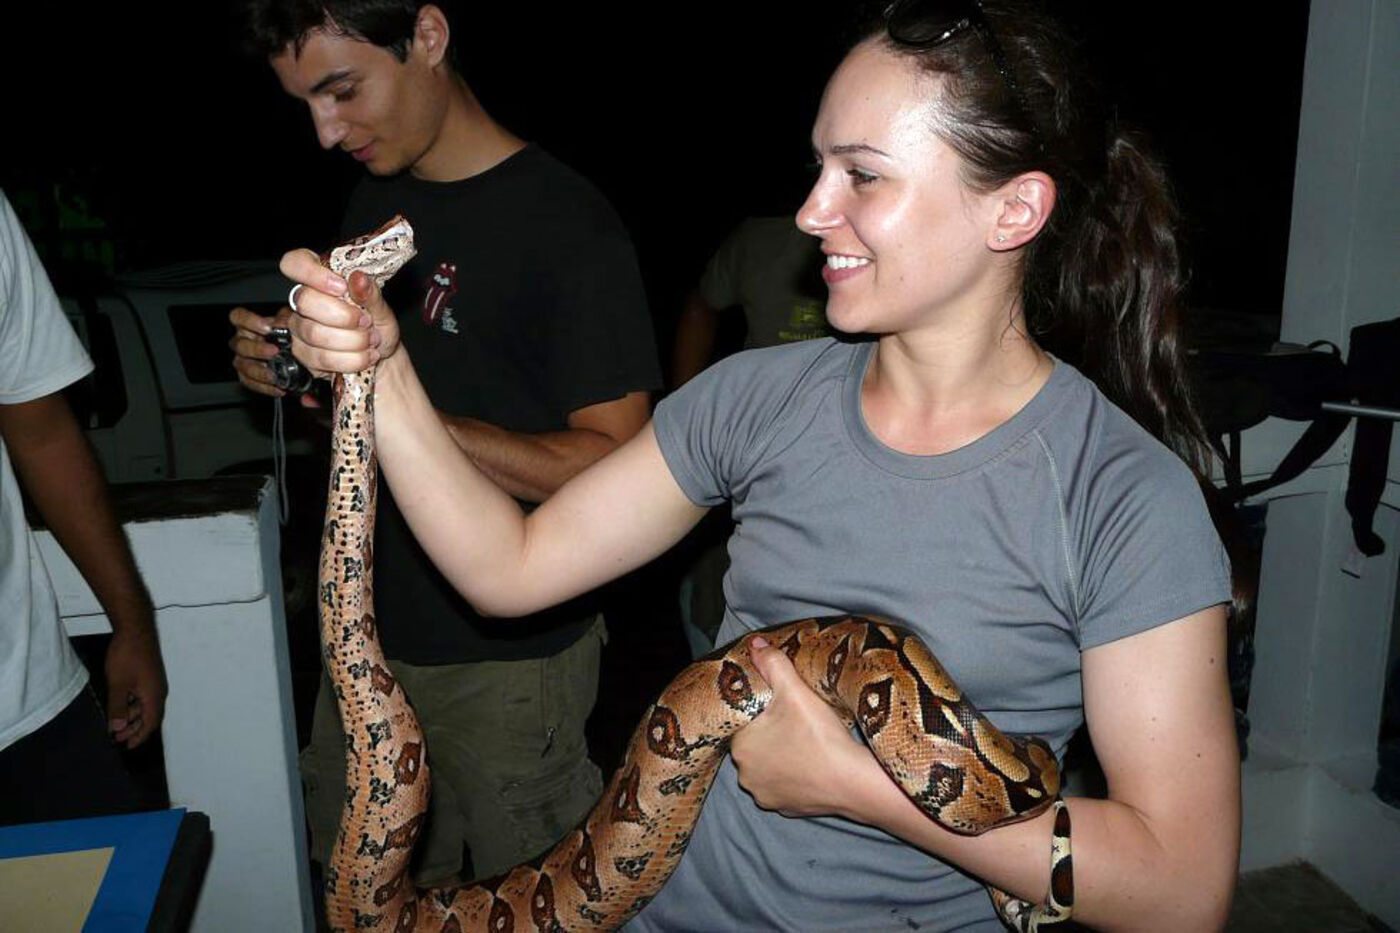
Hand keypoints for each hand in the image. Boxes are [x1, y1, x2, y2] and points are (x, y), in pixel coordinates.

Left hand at [104, 624, 166, 748]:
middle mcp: (158, 692)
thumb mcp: (118, 685)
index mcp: (154, 696)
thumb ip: (117, 709)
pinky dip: (132, 705)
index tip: (127, 746)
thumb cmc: (127, 657)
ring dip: (131, 717)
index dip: (139, 736)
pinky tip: (120, 704)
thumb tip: (117, 729)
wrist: (135, 630)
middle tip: (118, 738)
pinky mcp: (148, 676)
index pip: (151, 723)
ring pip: (145, 706)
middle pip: (150, 717)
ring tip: (115, 723)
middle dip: (134, 729)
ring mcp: (154, 683)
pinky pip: (143, 697)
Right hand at [230, 305, 312, 401]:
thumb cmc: (288, 336)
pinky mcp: (247, 377)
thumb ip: (287, 318)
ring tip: (275, 375)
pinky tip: (279, 388)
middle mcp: (242, 341)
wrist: (295, 357)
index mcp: (248, 325)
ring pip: (242, 366)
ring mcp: (242, 360)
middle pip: (239, 344)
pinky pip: (250, 383)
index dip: (248, 321)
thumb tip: (289, 320)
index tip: (267, 328)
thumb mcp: (290, 323)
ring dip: (259, 371)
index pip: (237, 317)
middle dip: (257, 349)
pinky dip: (265, 387)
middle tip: (274, 351)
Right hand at [279, 248, 401, 375]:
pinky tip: (365, 356)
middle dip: (344, 316)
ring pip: (315, 333)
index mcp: (321, 280)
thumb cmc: (377, 326)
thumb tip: (358, 278)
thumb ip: (370, 293)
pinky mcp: (303, 354)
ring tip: (370, 341)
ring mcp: (300, 328)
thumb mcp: (382, 308)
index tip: (341, 287)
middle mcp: (305, 302)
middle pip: (305, 301)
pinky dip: (351, 359)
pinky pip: (322, 358)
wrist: (380, 357)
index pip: (294, 263)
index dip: (312, 273)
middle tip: (367, 322)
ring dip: (353, 341)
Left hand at [729, 635, 874, 818]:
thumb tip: (754, 643)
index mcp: (740, 746)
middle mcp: (745, 775)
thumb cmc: (820, 735)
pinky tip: (811, 764)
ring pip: (769, 767)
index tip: (781, 704)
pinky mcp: (786, 809)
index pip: (743, 721)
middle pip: (755, 744)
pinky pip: (785, 786)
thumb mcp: (795, 691)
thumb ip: (772, 664)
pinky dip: (795, 776)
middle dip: (771, 733)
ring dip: (782, 756)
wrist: (854, 781)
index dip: (761, 710)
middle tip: (797, 721)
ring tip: (805, 742)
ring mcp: (765, 796)